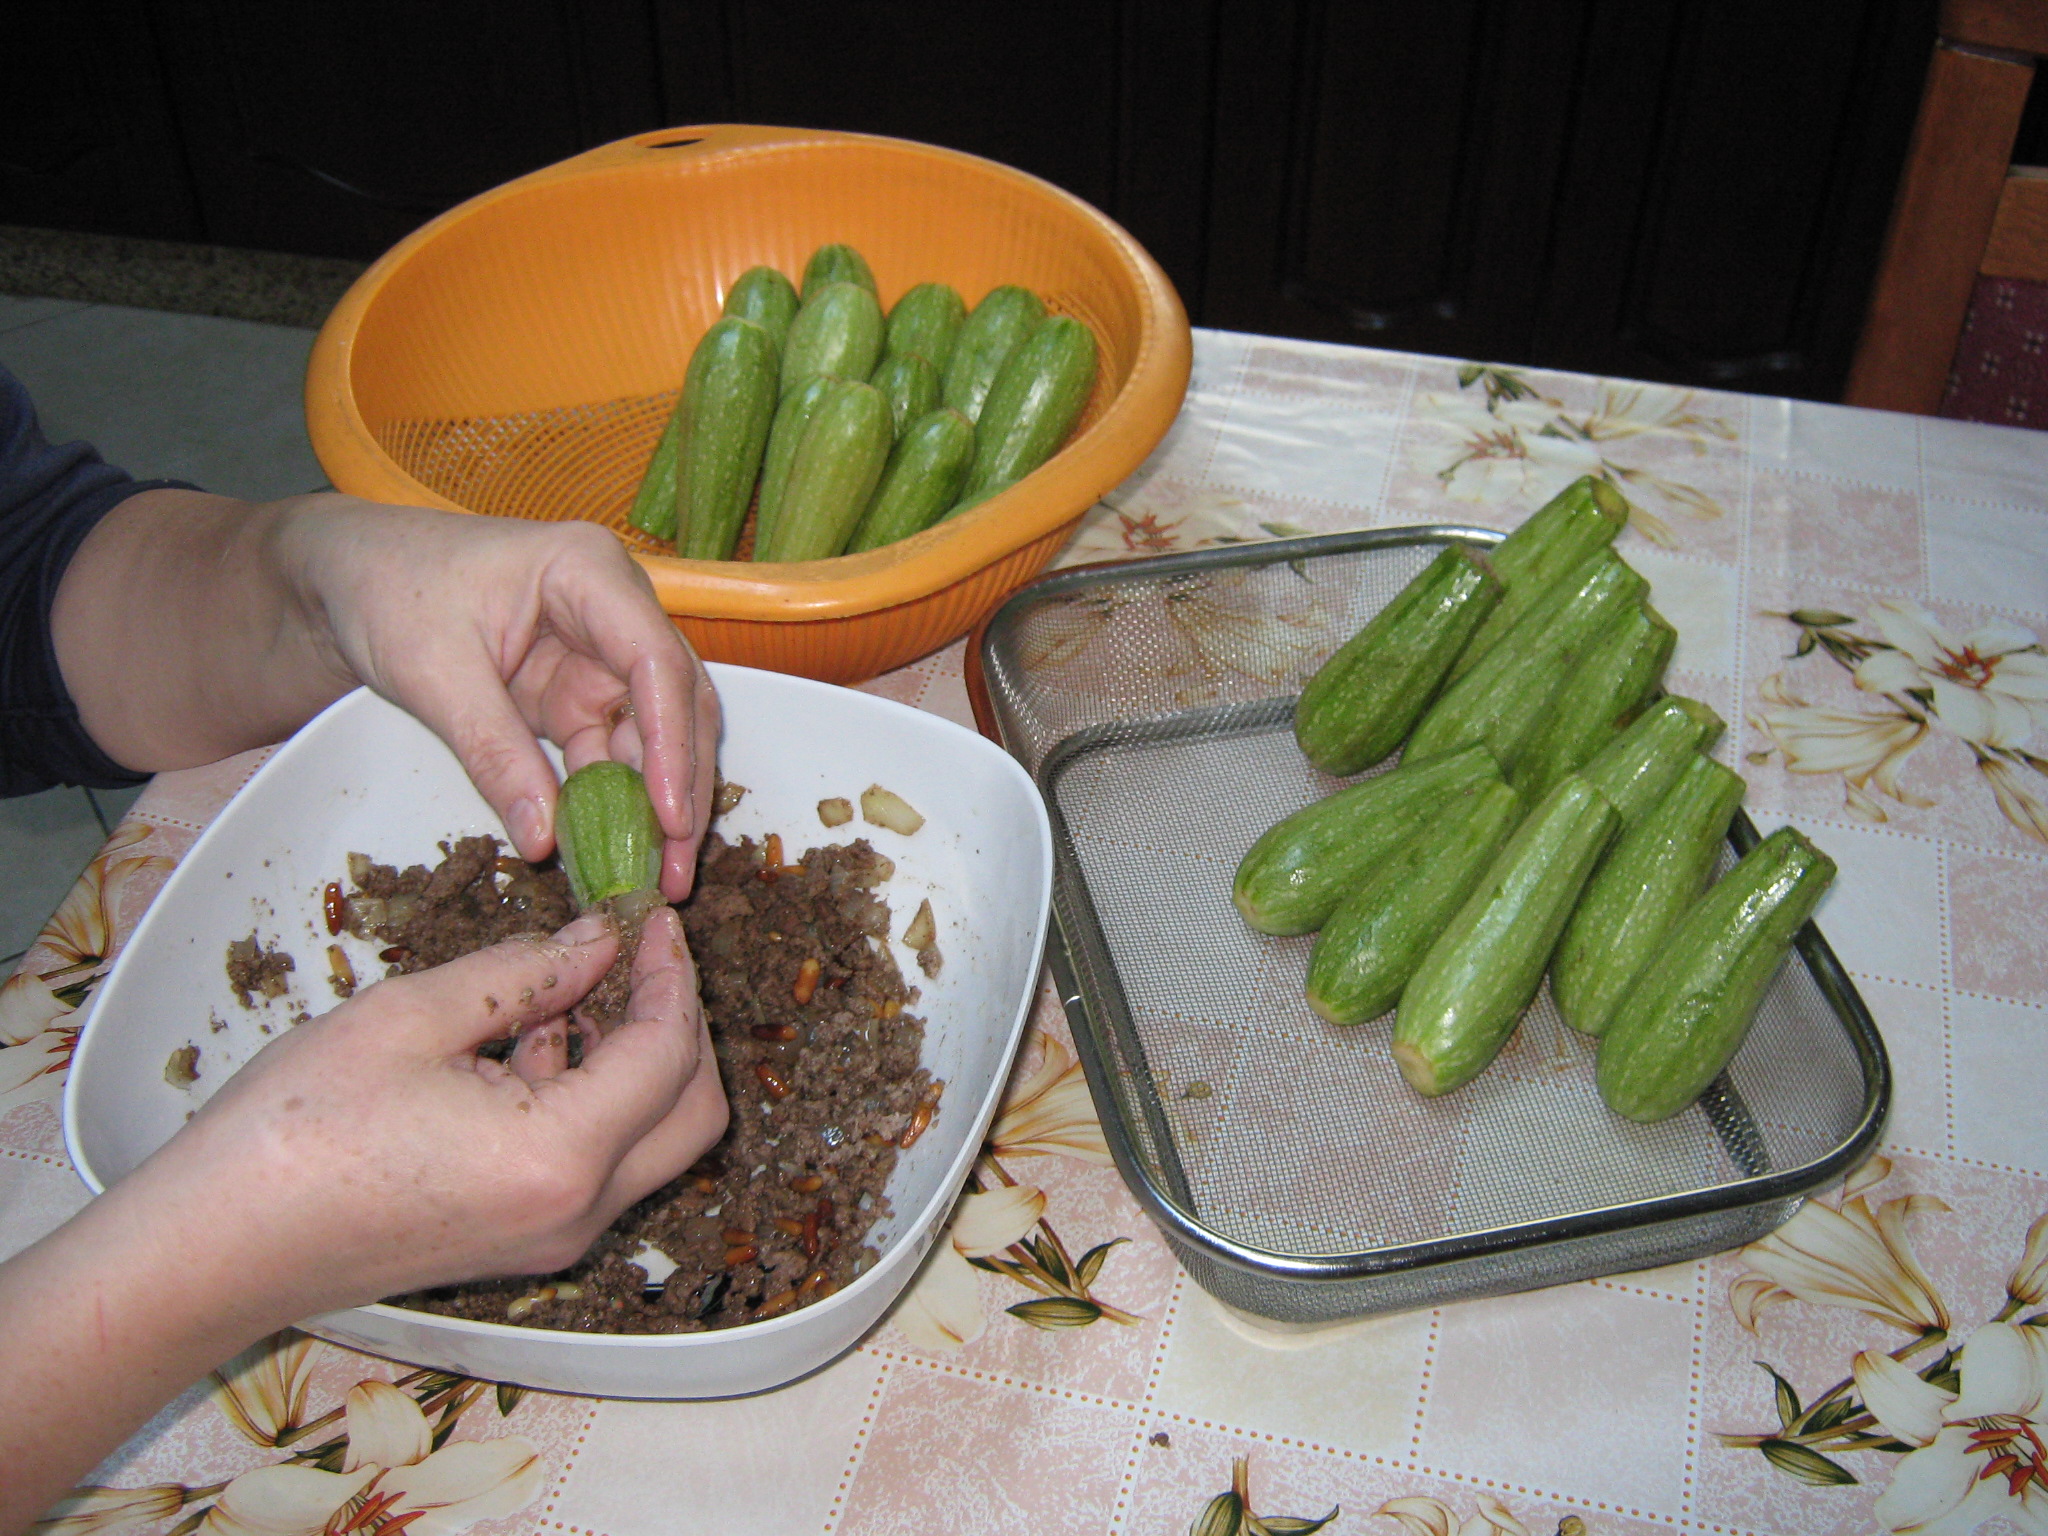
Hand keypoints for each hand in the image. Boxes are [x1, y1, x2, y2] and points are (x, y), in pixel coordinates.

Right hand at [0, 907, 725, 1531]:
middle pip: (691, 1111)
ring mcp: (552, 1239)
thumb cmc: (294, 1131)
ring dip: (637, 1060)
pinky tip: (531, 1042)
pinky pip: (599, 1166)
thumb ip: (525, 973)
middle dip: (679, 1022)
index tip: (648, 915)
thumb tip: (597, 941)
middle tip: (636, 951)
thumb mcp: (414, 1017)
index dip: (668, 972)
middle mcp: (576, 1212)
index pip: (668, 1051)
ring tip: (573, 986)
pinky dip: (595, 1099)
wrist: (215, 1248)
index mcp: (561, 1155)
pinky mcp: (521, 1244)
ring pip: (652, 1142)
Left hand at [285, 501, 721, 898]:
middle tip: (676, 868)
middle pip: (676, 702)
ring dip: (656, 806)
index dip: (671, 743)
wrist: (350, 575)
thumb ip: (492, 752)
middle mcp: (614, 611)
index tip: (670, 817)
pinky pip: (610, 754)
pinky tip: (612, 853)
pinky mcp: (577, 694)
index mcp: (588, 572)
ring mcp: (600, 655)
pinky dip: (614, 804)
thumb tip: (544, 841)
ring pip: (654, 736)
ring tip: (657, 879)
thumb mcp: (434, 671)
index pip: (655, 662)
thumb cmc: (389, 589)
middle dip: (681, 787)